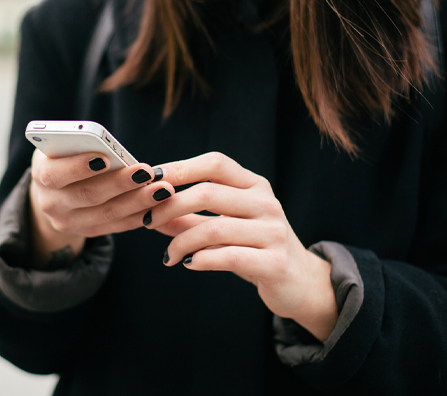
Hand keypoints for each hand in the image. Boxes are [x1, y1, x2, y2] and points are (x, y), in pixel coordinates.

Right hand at [28, 148, 174, 268]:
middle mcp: (50, 202)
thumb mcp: (65, 146)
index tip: (105, 157)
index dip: (78, 166)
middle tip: (146, 172)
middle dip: (120, 183)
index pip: (54, 173)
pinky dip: (138, 216)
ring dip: (137, 202)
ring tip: (162, 189)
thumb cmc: (66, 156)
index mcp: (41, 174)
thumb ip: (82, 144)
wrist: (56, 189)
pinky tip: (158, 207)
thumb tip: (107, 145)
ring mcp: (68, 222)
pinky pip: (116, 226)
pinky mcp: (87, 231)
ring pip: (105, 213)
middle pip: (87, 195)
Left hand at [145, 152, 337, 340]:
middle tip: (147, 220)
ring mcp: (273, 232)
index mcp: (255, 186)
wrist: (299, 283)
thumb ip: (188, 218)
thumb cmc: (254, 248)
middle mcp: (267, 203)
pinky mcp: (275, 263)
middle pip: (209, 192)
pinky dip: (201, 259)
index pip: (216, 163)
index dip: (180, 168)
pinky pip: (228, 256)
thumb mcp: (224, 227)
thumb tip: (147, 208)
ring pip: (214, 228)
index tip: (151, 179)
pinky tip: (188, 263)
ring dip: (181, 242)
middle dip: (170, 206)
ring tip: (169, 254)